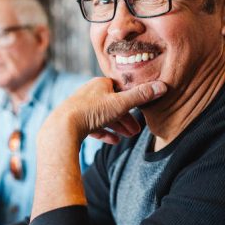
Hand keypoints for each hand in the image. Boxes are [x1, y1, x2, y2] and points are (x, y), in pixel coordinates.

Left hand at [41, 77, 166, 146]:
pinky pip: (92, 126)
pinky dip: (104, 133)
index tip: (142, 111)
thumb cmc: (92, 111)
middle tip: (137, 131)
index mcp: (100, 84)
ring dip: (117, 126)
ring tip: (127, 137)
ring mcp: (80, 107)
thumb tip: (163, 86)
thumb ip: (141, 96)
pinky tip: (113, 141)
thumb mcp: (121, 103)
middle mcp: (89, 93)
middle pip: (112, 105)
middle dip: (126, 118)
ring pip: (103, 116)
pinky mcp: (73, 121)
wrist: (62, 128)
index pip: (120, 90)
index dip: (132, 101)